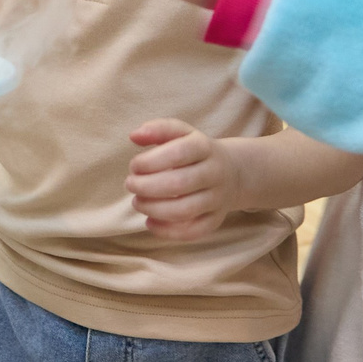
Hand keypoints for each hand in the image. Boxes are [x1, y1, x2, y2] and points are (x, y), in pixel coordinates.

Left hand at [124, 119, 239, 241]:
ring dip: (154, 209)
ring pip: (185, 210)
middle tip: (130, 184)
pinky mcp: (215, 219)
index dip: (150, 161)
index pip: (178, 153)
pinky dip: (167, 231)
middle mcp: (215, 173)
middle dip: (147, 187)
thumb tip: (134, 136)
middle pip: (180, 184)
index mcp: (205, 147)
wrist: (232, 172)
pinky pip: (193, 231)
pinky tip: (150, 221)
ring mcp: (217, 198)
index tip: (134, 166)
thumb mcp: (182, 134)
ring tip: (138, 202)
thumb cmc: (195, 153)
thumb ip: (158, 129)